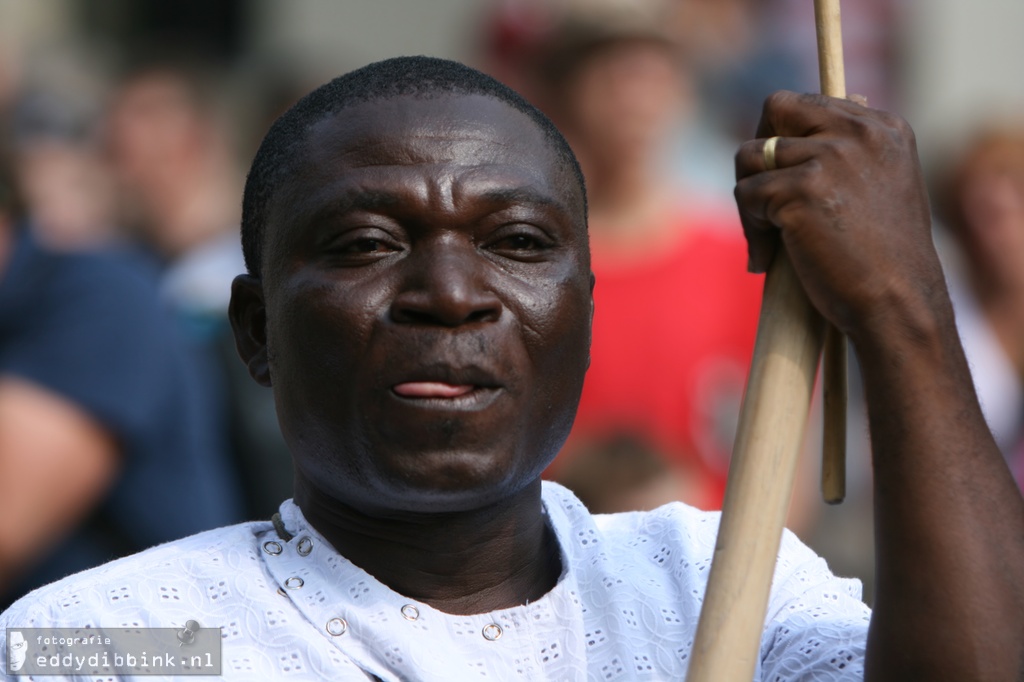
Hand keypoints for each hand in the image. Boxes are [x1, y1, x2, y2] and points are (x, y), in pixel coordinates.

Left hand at [734, 91, 947, 347]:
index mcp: (883, 128)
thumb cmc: (883, 264)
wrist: (898, 304)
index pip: (806, 105)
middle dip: (757, 154)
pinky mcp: (804, 188)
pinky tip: (766, 261)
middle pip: (775, 108)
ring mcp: (832, 156)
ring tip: (767, 241)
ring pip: (751, 155)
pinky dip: (750, 231)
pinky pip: (746, 194)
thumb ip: (844, 160)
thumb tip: (779, 144)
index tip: (781, 184)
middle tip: (760, 199)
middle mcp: (860, 132)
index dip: (783, 143)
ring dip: (749, 201)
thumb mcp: (877, 192)